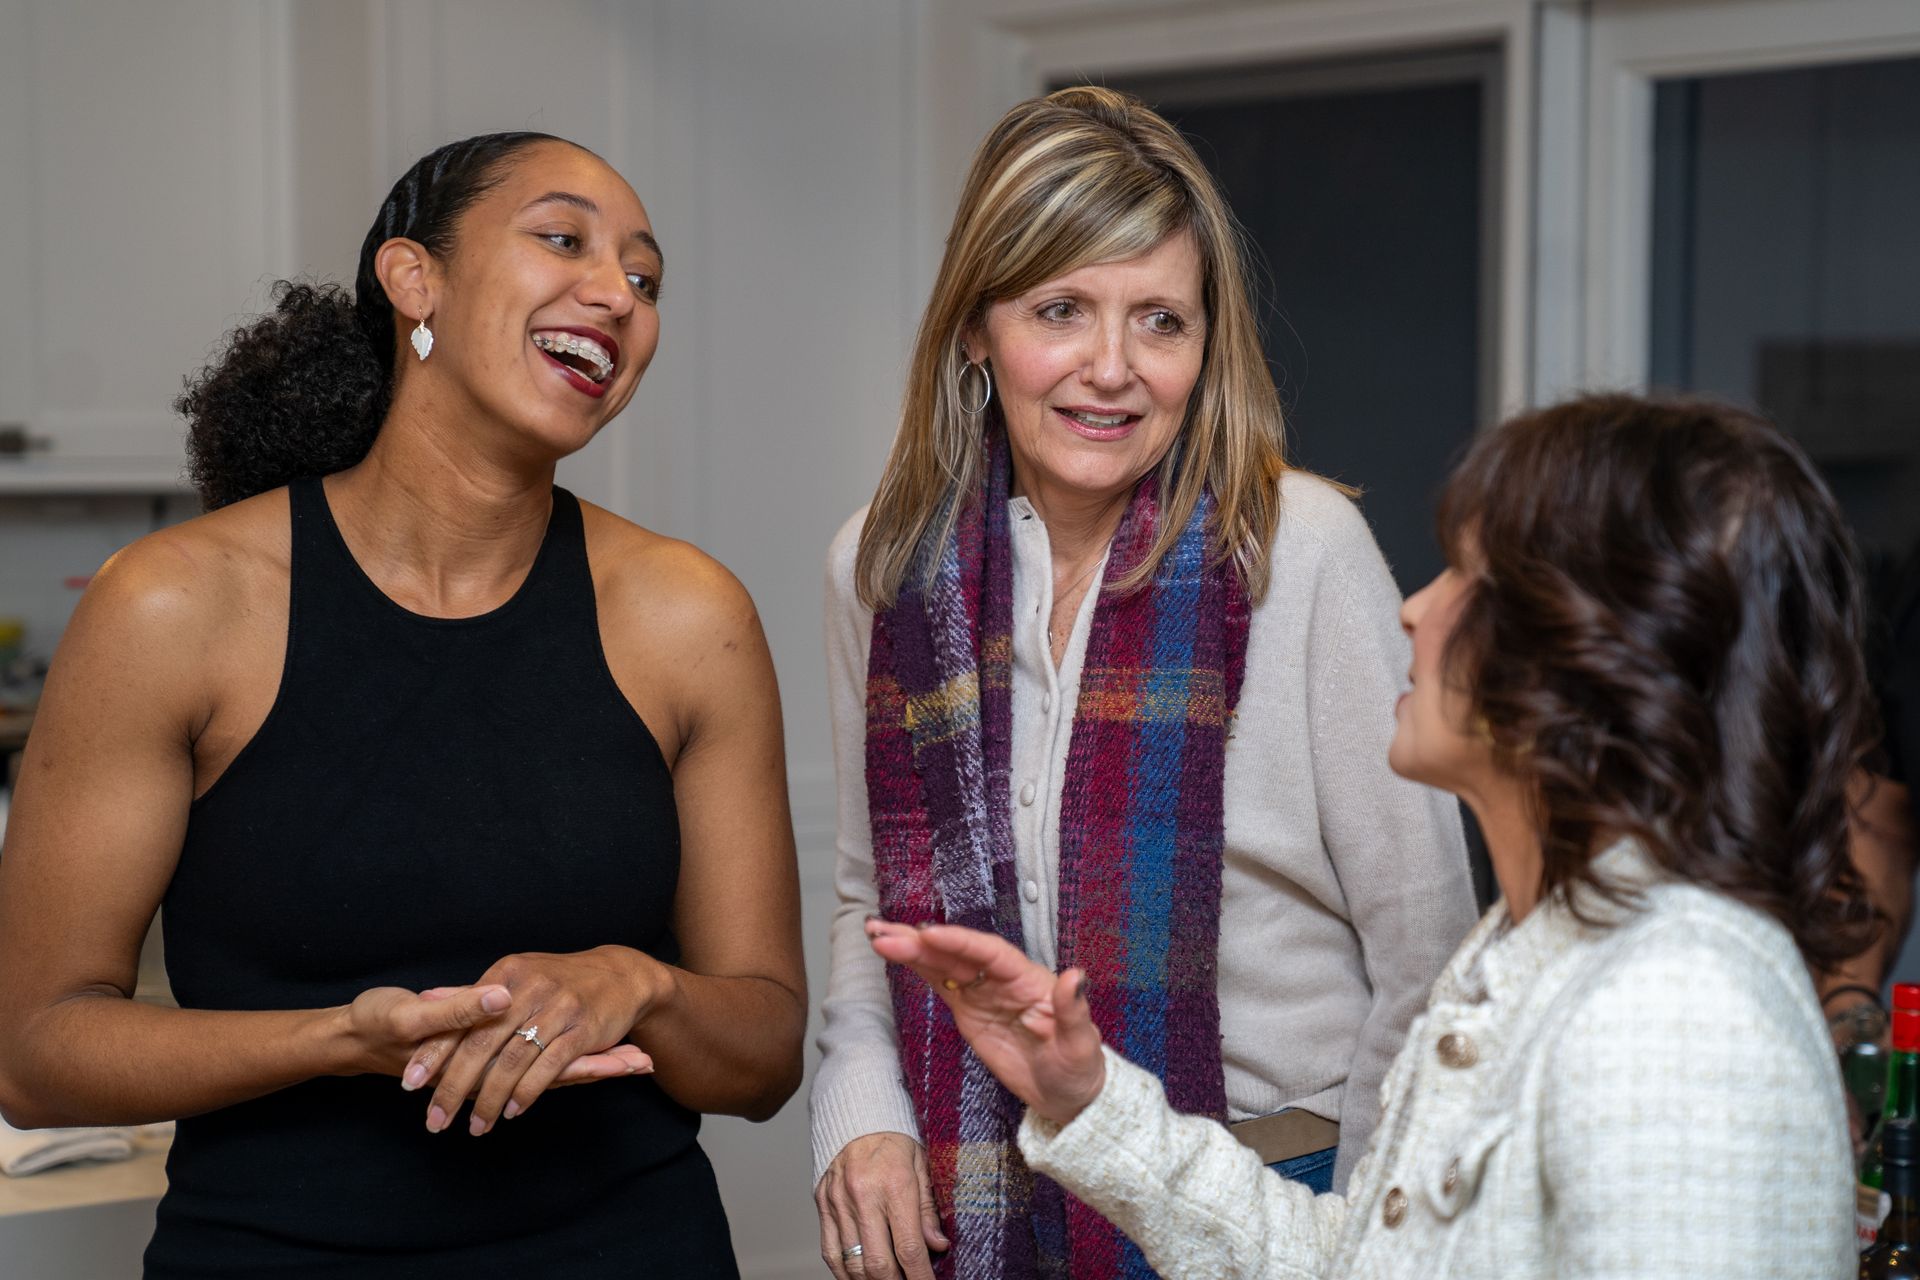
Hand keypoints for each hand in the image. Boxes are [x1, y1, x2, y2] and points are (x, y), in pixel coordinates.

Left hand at [410, 986, 652, 1095]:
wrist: (620, 973)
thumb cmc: (559, 979)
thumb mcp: (515, 977)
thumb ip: (473, 994)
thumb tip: (427, 998)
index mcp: (506, 975)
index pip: (460, 1019)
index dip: (434, 1053)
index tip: (409, 1084)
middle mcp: (529, 989)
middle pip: (481, 1044)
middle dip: (455, 1086)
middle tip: (435, 1119)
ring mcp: (557, 1009)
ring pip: (514, 1061)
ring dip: (491, 1099)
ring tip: (475, 1126)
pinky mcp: (583, 1030)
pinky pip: (548, 1067)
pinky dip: (528, 1092)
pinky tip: (512, 1111)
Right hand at [814, 1132, 948, 1279]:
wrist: (856, 1113)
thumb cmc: (894, 1138)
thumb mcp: (922, 1165)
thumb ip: (928, 1208)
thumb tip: (938, 1245)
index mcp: (894, 1184)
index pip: (909, 1246)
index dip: (920, 1276)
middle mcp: (863, 1196)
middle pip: (878, 1263)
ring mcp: (838, 1202)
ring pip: (852, 1263)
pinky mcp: (822, 1204)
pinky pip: (830, 1251)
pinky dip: (845, 1272)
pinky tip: (859, 1276)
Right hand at [866, 920, 1105, 1127]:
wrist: (1067, 1096)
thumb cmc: (1079, 1068)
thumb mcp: (1081, 1045)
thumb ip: (1074, 1010)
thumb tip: (1075, 975)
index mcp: (1030, 980)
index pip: (991, 953)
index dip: (959, 942)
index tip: (928, 935)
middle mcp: (1003, 979)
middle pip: (958, 953)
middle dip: (921, 942)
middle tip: (883, 933)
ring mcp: (984, 994)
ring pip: (943, 963)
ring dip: (910, 948)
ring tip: (876, 934)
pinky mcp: (969, 1010)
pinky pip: (940, 983)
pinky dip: (917, 968)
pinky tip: (892, 953)